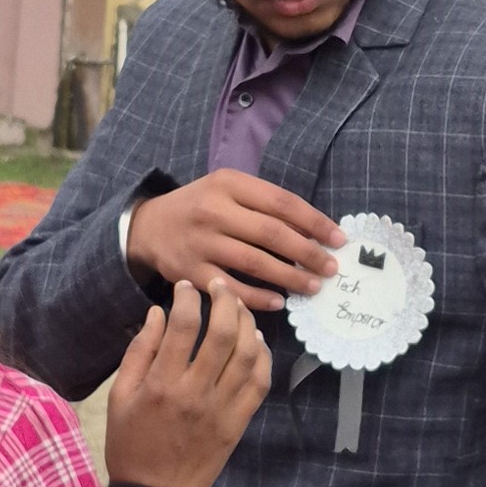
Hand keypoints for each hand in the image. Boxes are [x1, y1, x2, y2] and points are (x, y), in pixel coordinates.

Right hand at [104, 280, 271, 486]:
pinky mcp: (239, 423)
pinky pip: (260, 383)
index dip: (188, 297)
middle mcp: (196, 393)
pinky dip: (262, 357)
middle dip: (224, 300)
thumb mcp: (119, 397)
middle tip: (219, 286)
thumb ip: (139, 352)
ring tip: (238, 308)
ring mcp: (222, 409)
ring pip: (247, 354)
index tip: (186, 288)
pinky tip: (255, 342)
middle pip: (223, 333)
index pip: (184, 325)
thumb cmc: (130, 444)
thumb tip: (157, 313)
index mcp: (162, 385)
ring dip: (247, 324)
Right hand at [126, 169, 340, 305]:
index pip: (282, 202)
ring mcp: (201, 242)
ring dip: (290, 277)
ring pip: (255, 263)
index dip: (314, 222)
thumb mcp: (228, 190)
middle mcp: (214, 210)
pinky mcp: (190, 272)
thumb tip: (314, 231)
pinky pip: (233, 289)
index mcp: (229, 183)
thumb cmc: (200, 207)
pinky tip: (280, 303)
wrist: (148, 226)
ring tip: (313, 286)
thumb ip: (264, 204)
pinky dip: (259, 298)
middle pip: (272, 233)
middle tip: (331, 268)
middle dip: (308, 252)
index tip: (338, 239)